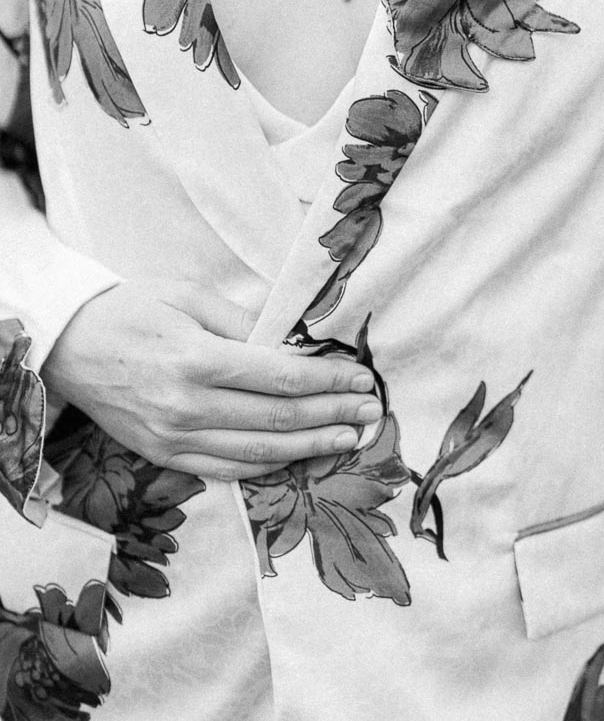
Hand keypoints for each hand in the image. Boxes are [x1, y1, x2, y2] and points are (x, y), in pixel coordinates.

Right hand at [42, 280, 381, 481]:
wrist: (68, 345)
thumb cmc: (130, 310)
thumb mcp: (190, 297)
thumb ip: (246, 322)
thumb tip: (296, 340)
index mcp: (198, 360)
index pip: (282, 377)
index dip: (329, 380)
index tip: (361, 378)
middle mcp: (188, 407)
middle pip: (279, 419)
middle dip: (333, 414)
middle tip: (372, 410)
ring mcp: (174, 439)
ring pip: (259, 453)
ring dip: (311, 447)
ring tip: (350, 438)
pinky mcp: (163, 456)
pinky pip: (226, 470)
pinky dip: (268, 467)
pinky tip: (298, 458)